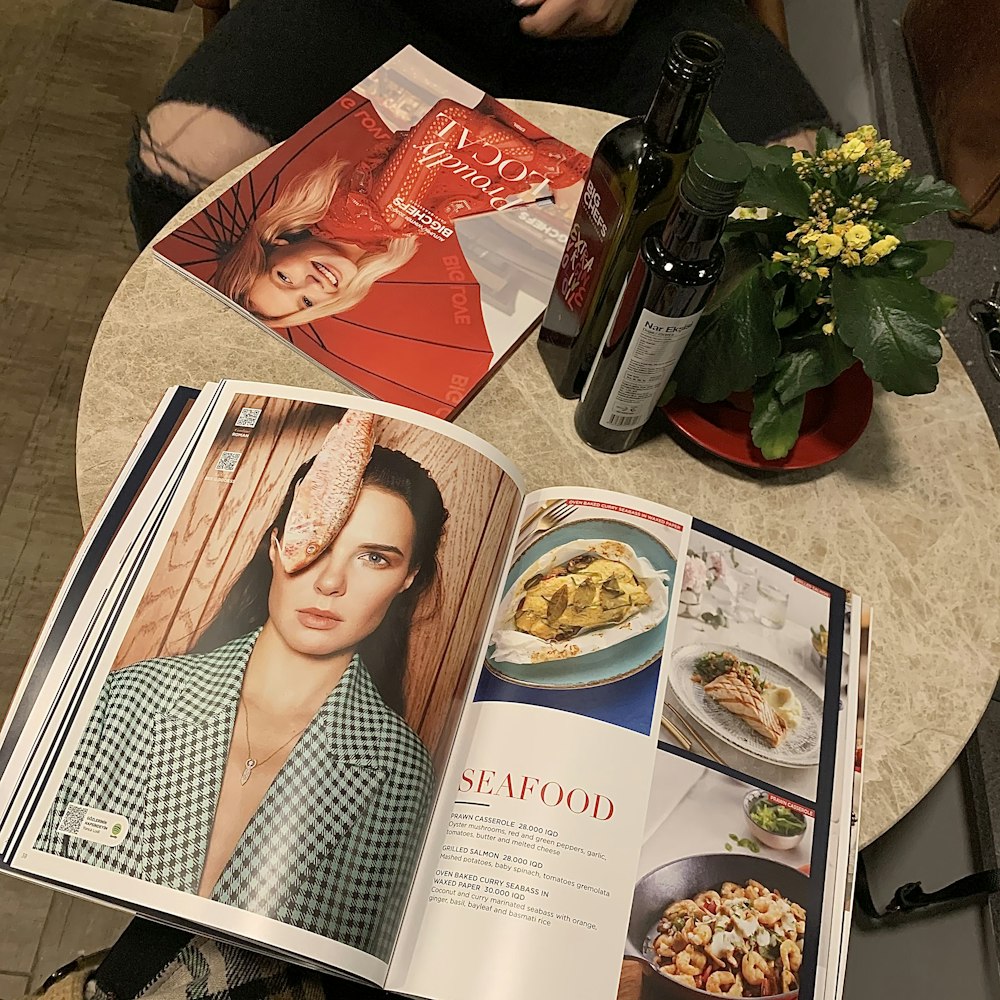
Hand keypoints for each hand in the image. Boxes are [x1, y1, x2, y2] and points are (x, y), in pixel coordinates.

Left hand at [515, 0, 638, 38]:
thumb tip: (521, 4)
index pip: (542, 28)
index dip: (529, 25)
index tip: (525, 19)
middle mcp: (590, 15)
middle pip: (554, 34)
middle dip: (546, 23)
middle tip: (546, 7)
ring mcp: (603, 24)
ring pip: (570, 35)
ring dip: (563, 24)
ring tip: (568, 4)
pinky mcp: (613, 27)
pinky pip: (587, 34)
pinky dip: (580, 24)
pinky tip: (583, 7)